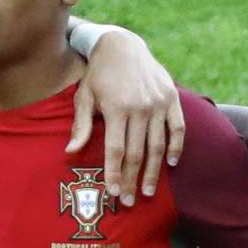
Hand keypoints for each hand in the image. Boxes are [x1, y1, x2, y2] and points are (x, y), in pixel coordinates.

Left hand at [74, 30, 185, 206]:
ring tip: (147, 191)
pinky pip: (177, 129)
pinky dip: (175, 147)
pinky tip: (170, 164)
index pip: (115, 149)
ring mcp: (158, 103)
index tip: (113, 193)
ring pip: (158, 146)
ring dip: (153, 172)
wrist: (123, 45)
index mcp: (116, 107)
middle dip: (132, 180)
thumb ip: (81, 126)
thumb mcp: (84, 96)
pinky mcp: (172, 99)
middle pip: (136, 152)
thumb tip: (70, 153)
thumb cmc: (99, 74)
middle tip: (129, 201)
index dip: (114, 173)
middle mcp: (139, 106)